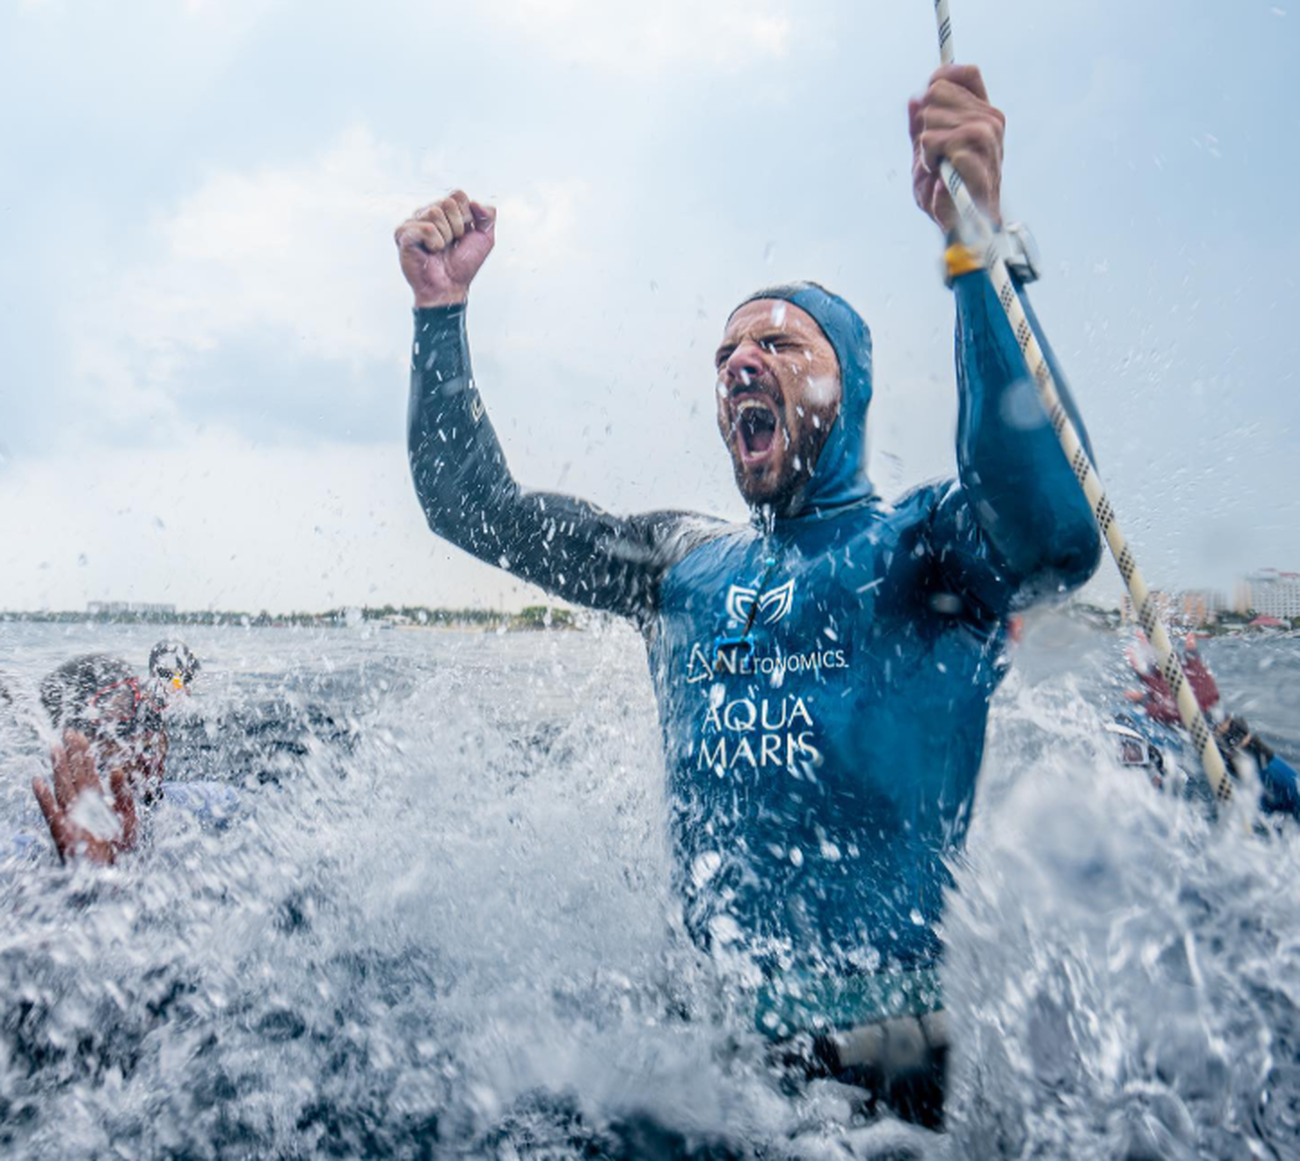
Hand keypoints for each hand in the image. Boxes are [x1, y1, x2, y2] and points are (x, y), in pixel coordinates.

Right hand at [32, 731, 139, 864]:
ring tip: (54, 748)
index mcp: (97, 801)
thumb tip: (116, 770)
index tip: (78, 734)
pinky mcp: (64, 832)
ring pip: (62, 788)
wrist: (115, 876)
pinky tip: (38, 781)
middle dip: (70, 754)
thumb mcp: (129, 818)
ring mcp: (71, 817)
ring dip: (58, 768)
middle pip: (73, 775)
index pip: (88, 771)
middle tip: (66, 732)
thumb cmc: (122, 849)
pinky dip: (44, 797)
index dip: (82, 753)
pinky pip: (52, 812)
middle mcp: (82, 806)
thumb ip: (123, 794)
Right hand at [395, 190, 496, 307]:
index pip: (458, 194)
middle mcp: (427, 213)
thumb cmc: (463, 265)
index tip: (463, 235)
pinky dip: (434, 242)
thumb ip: (488, 216)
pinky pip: (425, 228)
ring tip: (441, 249)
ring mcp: (413, 222)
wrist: (450, 286)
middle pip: (447, 202)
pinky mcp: (403, 234)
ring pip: (435, 212)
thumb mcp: (485, 238)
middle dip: (457, 227)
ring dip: (445, 237)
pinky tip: (431, 251)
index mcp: (445, 210)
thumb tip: (475, 203)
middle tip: (452, 244)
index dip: (466, 216)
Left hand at [909, 65, 1004, 231]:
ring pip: (932, 116)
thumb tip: (914, 99)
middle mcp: (989, 119)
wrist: (959, 224)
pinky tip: (939, 175)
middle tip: (934, 152)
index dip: (941, 79)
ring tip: (938, 166)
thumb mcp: (928, 152)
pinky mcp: (975, 153)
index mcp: (984, 114)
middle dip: (924, 122)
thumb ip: (921, 124)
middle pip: (938, 91)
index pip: (965, 74)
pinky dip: (928, 159)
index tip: (926, 104)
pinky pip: (933, 140)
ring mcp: (986, 135)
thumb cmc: (946, 190)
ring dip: (925, 145)